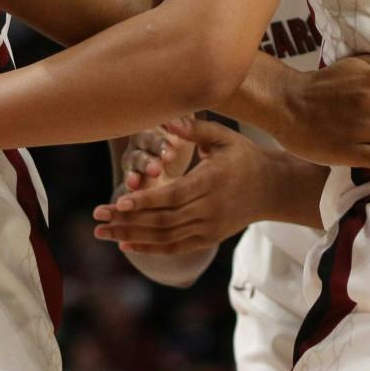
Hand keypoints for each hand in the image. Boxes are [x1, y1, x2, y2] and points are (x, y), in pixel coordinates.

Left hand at [95, 119, 285, 254]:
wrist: (273, 189)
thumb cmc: (245, 156)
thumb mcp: (225, 137)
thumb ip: (195, 129)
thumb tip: (167, 122)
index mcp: (212, 181)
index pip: (173, 195)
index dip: (145, 200)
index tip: (119, 200)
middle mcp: (210, 209)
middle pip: (163, 220)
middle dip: (127, 220)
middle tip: (97, 216)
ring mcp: (210, 228)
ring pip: (165, 236)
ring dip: (131, 235)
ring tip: (102, 232)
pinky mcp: (209, 238)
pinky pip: (175, 247)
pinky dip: (149, 248)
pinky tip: (125, 243)